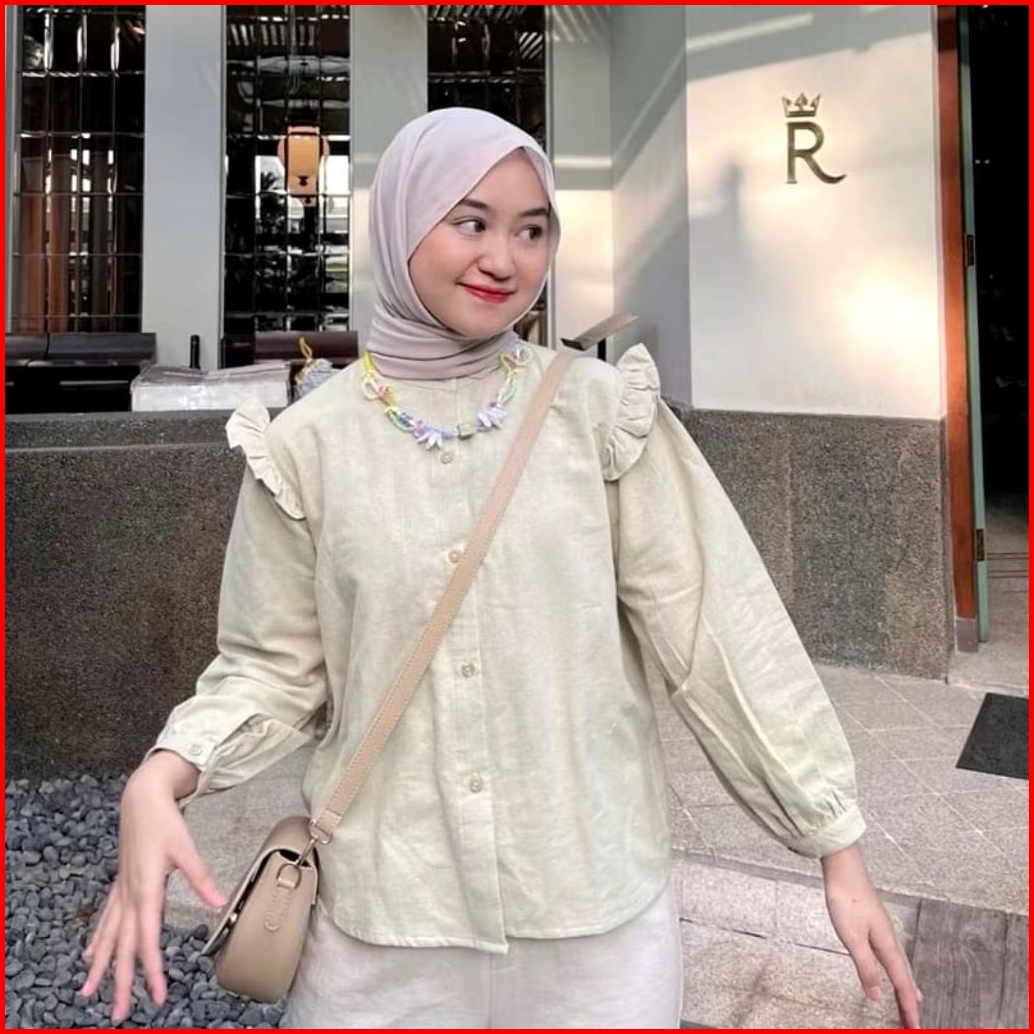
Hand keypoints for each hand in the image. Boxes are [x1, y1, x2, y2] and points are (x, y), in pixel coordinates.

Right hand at [79, 752, 224, 1023]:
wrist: (141, 797)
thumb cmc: (164, 821)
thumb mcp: (186, 847)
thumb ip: (200, 877)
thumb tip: (218, 902)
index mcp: (146, 890)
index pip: (147, 939)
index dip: (151, 970)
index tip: (158, 996)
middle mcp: (128, 895)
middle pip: (122, 947)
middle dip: (120, 982)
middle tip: (118, 1014)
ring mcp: (120, 889)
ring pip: (107, 936)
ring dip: (100, 966)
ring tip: (89, 993)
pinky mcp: (120, 882)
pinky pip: (105, 919)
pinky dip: (98, 939)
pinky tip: (90, 954)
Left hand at [821, 843, 922, 1027]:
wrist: (843, 868)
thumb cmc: (847, 900)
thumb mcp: (853, 939)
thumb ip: (866, 968)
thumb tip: (877, 996)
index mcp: (887, 946)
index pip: (901, 983)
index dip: (908, 1007)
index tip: (914, 1027)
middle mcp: (890, 940)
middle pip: (904, 977)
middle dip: (909, 1001)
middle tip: (913, 1022)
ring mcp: (883, 930)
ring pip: (899, 965)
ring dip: (905, 985)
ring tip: (912, 1001)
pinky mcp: (875, 923)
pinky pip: (891, 954)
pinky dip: (896, 969)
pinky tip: (890, 967)